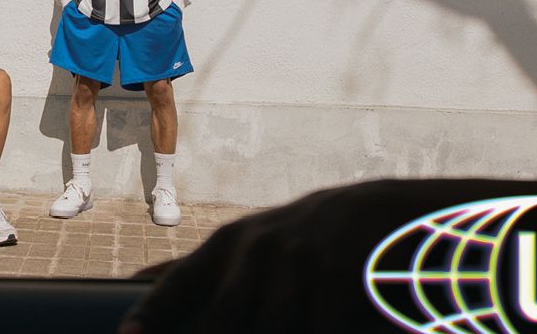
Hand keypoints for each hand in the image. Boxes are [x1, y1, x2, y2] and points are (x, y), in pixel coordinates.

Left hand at [117, 176, 536, 332]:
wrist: (397, 214)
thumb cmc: (315, 239)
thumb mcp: (259, 244)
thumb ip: (204, 270)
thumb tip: (139, 281)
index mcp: (231, 245)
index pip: (175, 287)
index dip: (148, 316)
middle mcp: (257, 253)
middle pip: (218, 324)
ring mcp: (298, 270)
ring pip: (264, 330)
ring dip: (268, 330)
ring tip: (288, 317)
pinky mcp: (337, 287)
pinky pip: (312, 332)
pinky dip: (312, 332)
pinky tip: (321, 321)